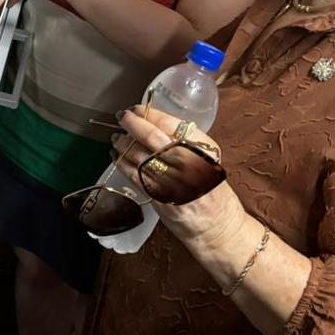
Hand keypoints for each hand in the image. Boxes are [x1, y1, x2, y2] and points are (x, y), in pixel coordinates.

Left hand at [112, 106, 246, 248]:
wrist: (218, 226)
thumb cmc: (210, 188)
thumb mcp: (207, 159)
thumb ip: (184, 141)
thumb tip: (152, 121)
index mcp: (203, 149)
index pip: (170, 123)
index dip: (149, 113)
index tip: (137, 109)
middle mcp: (189, 164)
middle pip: (151, 137)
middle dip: (132, 123)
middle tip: (122, 117)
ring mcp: (172, 182)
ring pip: (138, 155)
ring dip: (123, 143)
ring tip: (117, 138)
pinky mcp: (159, 198)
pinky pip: (133, 175)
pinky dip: (120, 162)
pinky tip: (116, 155)